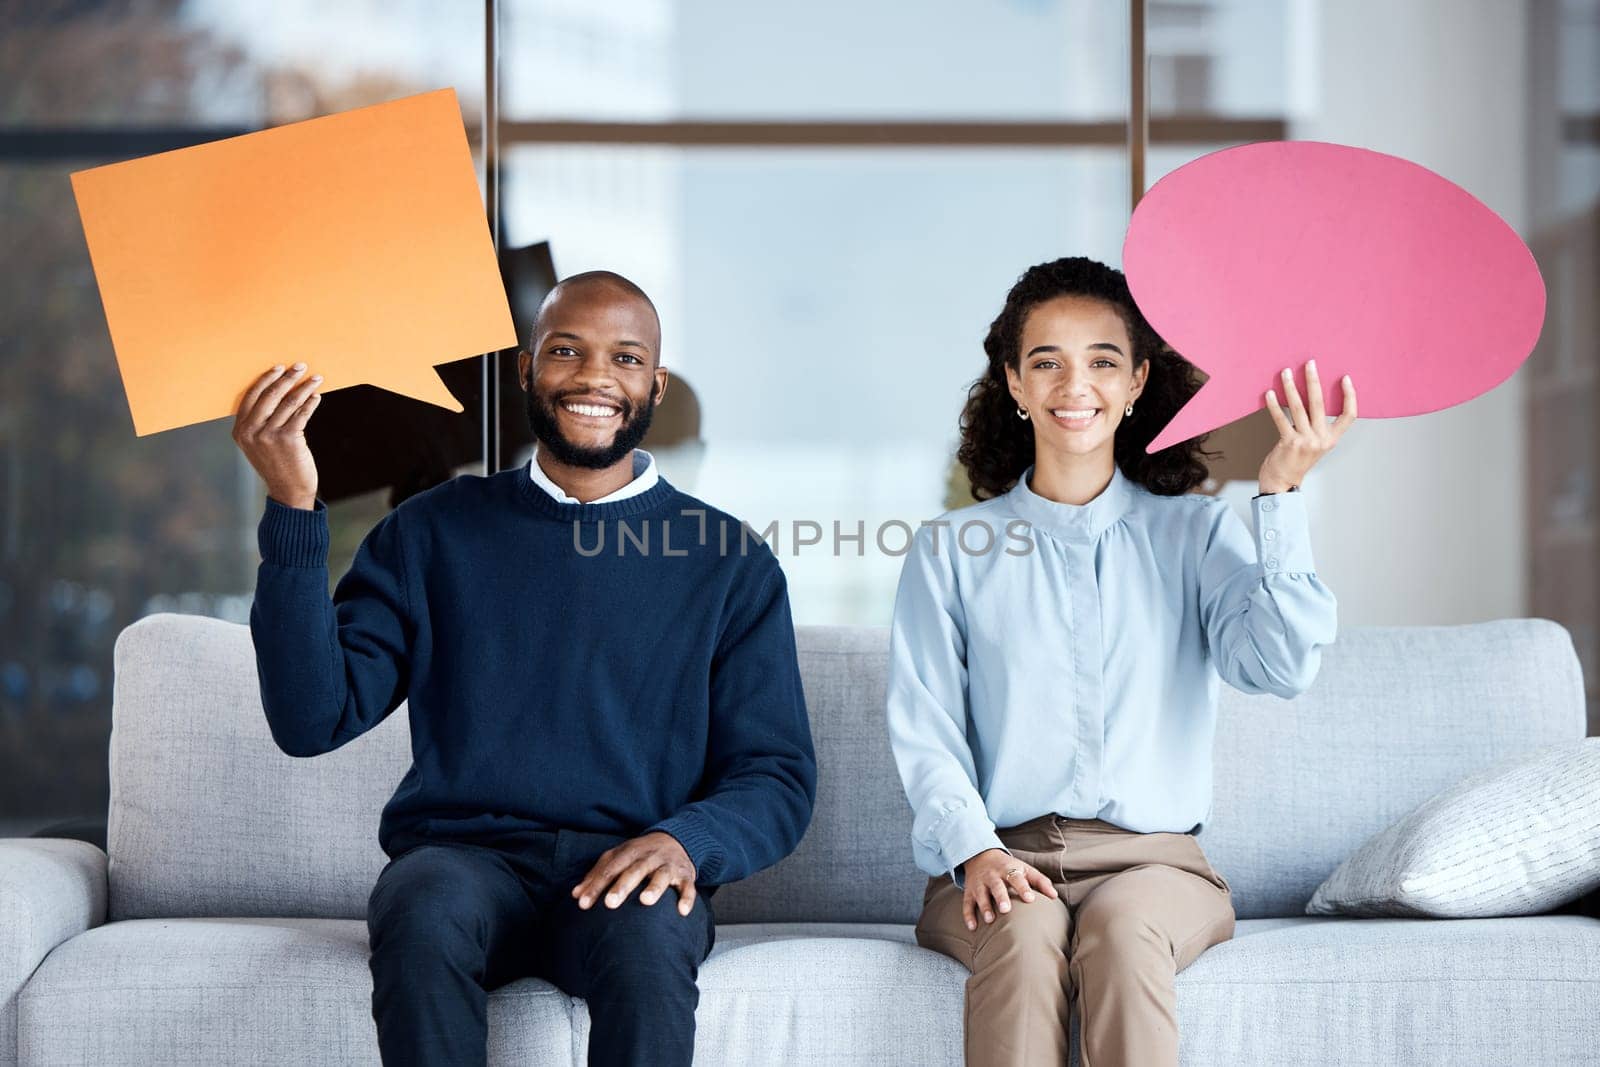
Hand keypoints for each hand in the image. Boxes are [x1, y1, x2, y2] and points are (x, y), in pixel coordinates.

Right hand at [233, 363, 323, 509]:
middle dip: (287, 377)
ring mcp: (268, 436)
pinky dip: (310, 403)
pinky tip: (316, 396)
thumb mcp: (258, 445)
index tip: (279, 368)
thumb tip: (278, 391)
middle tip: (300, 366)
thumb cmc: (277, 465)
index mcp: (239, 430)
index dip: (266, 379)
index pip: (251, 396)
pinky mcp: (288, 440)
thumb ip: (259, 423)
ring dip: (304, 388)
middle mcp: (251, 432)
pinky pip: (301, 414)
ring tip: (316, 379)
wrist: (289, 491)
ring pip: (289, 402)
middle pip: (270, 395)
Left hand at [571, 831, 697, 916]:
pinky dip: (686, 897)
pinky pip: (688, 886)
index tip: (583, 903)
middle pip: (634, 870)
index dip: (596, 886)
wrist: (678, 838)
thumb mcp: (619, 857)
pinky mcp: (686, 874)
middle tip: (610, 903)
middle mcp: (649, 857)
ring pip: (662, 875)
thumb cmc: (641, 853)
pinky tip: (682, 911)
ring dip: (655, 887)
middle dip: (622, 886)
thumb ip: (597, 874)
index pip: (610, 869)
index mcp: (630, 852)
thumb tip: (575, 895)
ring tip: (646, 901)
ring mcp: (669, 865)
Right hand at [958, 848, 1058, 930]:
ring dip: (984, 907)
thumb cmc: (1008, 867)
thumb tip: (1054, 896)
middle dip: (1000, 897)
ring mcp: (979, 884)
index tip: (1030, 899)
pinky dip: (968, 915)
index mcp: (1008, 869)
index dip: (1023, 888)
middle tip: (1005, 909)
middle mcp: (992, 876)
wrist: (980, 856)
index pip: (1016, 878)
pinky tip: (972, 927)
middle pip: (996, 886)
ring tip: (990, 920)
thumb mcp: (1024, 869)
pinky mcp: (969, 892)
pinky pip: (967, 904)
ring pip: (980, 895)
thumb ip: (1040, 881)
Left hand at [1259, 359, 1356, 492]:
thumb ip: (1316, 426)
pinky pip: (1280, 419)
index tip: (1345, 378)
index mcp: (1332, 439)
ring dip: (1291, 387)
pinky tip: (1269, 393)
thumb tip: (1310, 397)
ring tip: (1285, 373)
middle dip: (1314, 380)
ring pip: (1298, 408)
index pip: (1349, 415)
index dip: (1350, 396)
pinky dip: (1274, 405)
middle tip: (1310, 363)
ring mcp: (1305, 441)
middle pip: (1319, 404)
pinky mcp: (1289, 443)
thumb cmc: (1296, 460)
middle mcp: (1321, 439)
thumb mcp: (1315, 444)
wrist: (1283, 482)